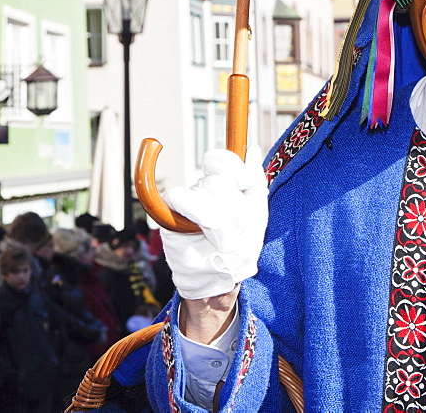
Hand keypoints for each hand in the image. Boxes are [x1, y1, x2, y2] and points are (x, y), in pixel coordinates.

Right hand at [159, 146, 267, 299]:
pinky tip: (202, 229)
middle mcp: (200, 189)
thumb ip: (254, 180)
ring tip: (224, 243)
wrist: (222, 278)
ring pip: (203, 196)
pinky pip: (178, 198)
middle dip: (235, 211)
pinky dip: (196, 214)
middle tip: (238, 232)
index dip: (234, 168)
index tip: (245, 185)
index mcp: (222, 184)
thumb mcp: (256, 212)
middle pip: (217, 183)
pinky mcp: (168, 219)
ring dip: (221, 226)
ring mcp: (182, 204)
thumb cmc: (240, 244)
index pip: (220, 159)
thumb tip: (252, 147)